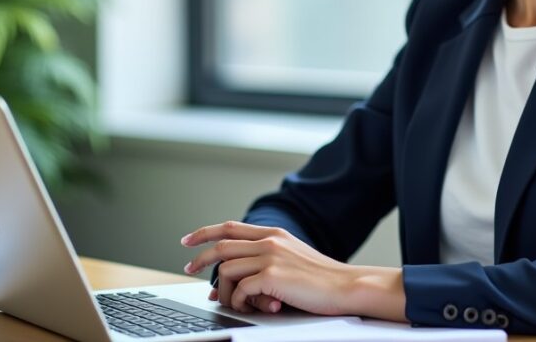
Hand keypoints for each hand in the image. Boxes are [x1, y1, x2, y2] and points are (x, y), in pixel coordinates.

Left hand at [181, 221, 404, 320]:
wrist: (346, 287)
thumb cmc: (322, 280)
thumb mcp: (293, 260)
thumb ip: (264, 263)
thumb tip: (231, 282)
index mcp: (275, 234)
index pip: (231, 226)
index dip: (206, 232)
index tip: (189, 240)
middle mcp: (270, 241)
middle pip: (221, 244)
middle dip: (200, 258)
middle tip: (189, 269)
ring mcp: (271, 257)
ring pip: (227, 270)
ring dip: (224, 291)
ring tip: (232, 303)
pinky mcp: (272, 276)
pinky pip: (241, 290)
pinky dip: (239, 302)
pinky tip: (249, 308)